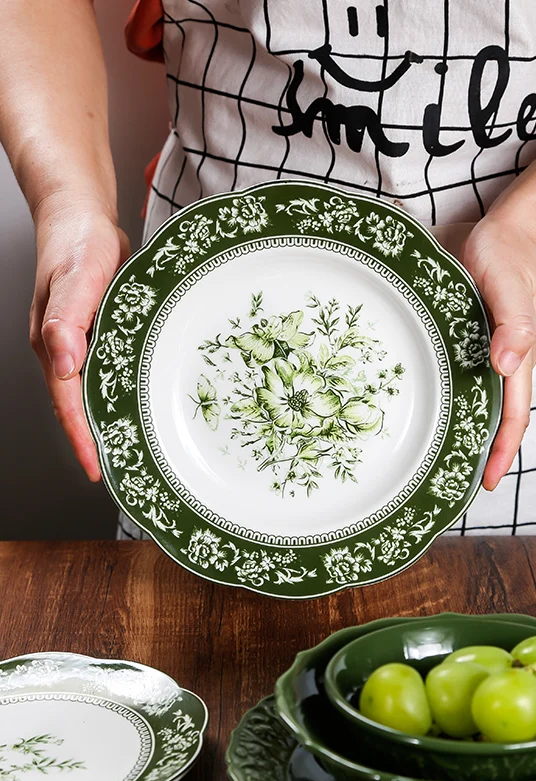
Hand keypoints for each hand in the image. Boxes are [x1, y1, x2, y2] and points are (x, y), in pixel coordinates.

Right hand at [30, 194, 129, 480]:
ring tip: (139, 453)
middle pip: (81, 408)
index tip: (97, 469)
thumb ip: (67, 318)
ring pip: (98, 394)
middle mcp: (66, 351)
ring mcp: (83, 345)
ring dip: (114, 422)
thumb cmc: (77, 241)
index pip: (68, 404)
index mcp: (54, 344)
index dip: (82, 438)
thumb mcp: (76, 276)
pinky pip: (112, 374)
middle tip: (128, 473)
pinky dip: (126, 394)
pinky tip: (145, 406)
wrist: (81, 216)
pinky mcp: (102, 336)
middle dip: (100, 443)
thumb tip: (62, 364)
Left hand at [460, 204, 535, 490]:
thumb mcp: (511, 287)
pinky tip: (426, 409)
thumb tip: (508, 364)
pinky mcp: (466, 340)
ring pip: (475, 402)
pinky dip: (447, 399)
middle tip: (450, 483)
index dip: (501, 452)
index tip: (486, 483)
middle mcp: (502, 364)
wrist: (510, 229)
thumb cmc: (511, 257)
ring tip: (434, 458)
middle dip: (478, 453)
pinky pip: (459, 378)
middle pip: (494, 420)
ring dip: (460, 430)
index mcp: (518, 360)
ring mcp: (484, 353)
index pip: (513, 419)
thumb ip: (514, 323)